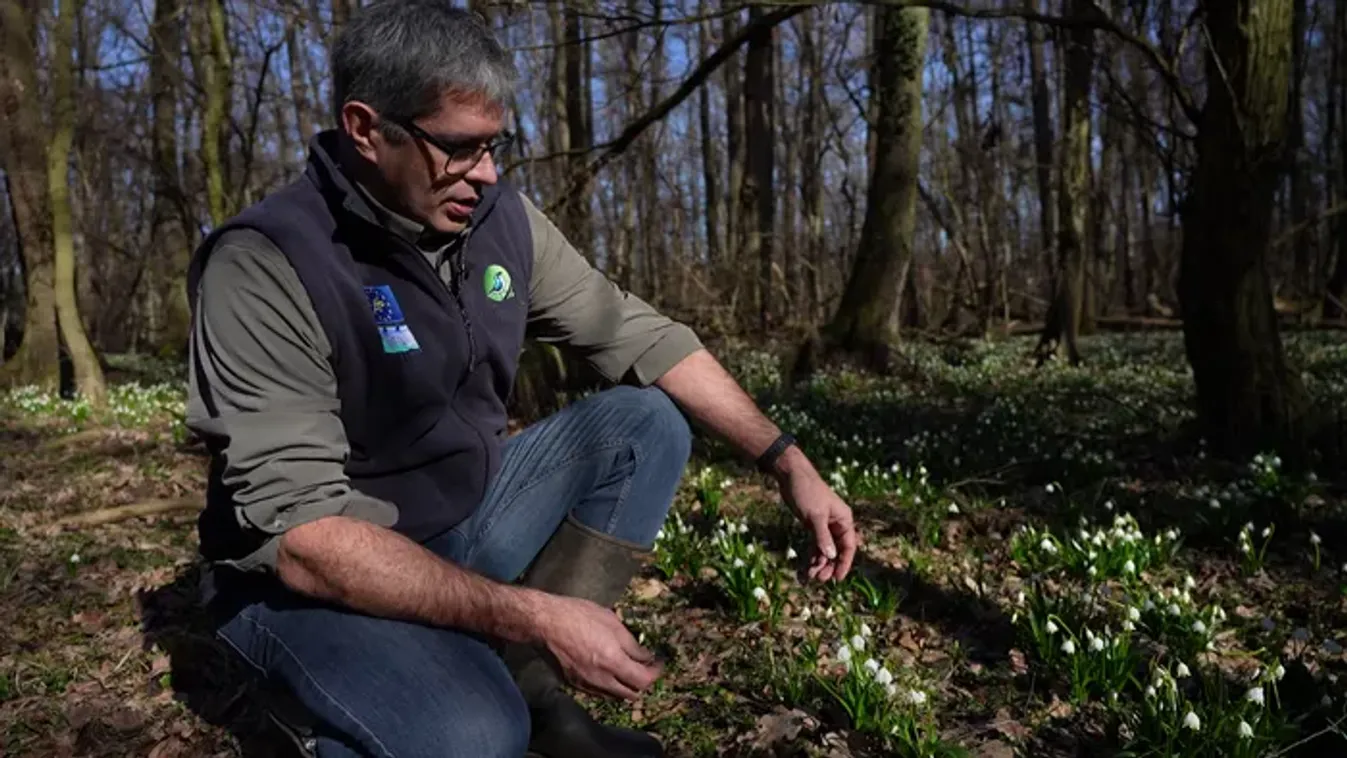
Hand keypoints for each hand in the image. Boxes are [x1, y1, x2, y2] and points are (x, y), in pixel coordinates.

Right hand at [533, 593, 662, 699]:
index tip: (658, 663)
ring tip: (628, 669)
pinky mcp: (574, 684)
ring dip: (625, 687)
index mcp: (612, 662)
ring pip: (614, 696)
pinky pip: (598, 692)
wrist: (544, 623)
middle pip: (631, 694)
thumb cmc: (579, 616)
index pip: (643, 681)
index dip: (655, 673)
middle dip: (642, 683)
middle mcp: (600, 679)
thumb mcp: (612, 623)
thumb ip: (632, 645)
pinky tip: (608, 670)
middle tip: (645, 667)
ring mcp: (586, 684)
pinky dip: (609, 686)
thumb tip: (646, 657)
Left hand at [777, 451, 858, 582]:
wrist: (791, 476)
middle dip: (828, 566)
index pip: (848, 546)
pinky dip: (811, 556)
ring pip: (824, 550)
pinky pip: (814, 545)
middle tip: (819, 580)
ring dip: (818, 564)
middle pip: (836, 551)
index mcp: (844, 520)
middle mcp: (837, 524)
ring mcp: (824, 526)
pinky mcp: (812, 526)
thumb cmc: (807, 492)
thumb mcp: (815, 516)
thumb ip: (823, 537)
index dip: (844, 564)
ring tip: (809, 577)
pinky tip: (805, 568)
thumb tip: (831, 557)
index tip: (837, 579)